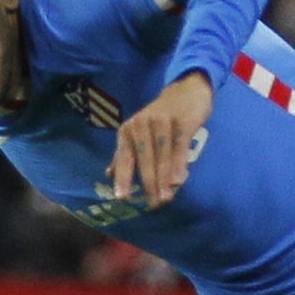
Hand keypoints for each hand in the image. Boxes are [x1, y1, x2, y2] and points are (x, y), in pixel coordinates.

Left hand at [109, 72, 213, 208]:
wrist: (186, 90)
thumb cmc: (161, 117)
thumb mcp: (139, 131)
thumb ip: (126, 152)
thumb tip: (108, 175)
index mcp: (128, 130)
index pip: (124, 158)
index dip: (123, 178)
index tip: (122, 198)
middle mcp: (141, 124)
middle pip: (144, 159)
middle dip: (149, 184)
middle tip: (153, 204)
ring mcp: (162, 121)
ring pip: (161, 155)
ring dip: (164, 179)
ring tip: (166, 198)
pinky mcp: (182, 121)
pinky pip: (179, 146)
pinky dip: (179, 164)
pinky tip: (179, 181)